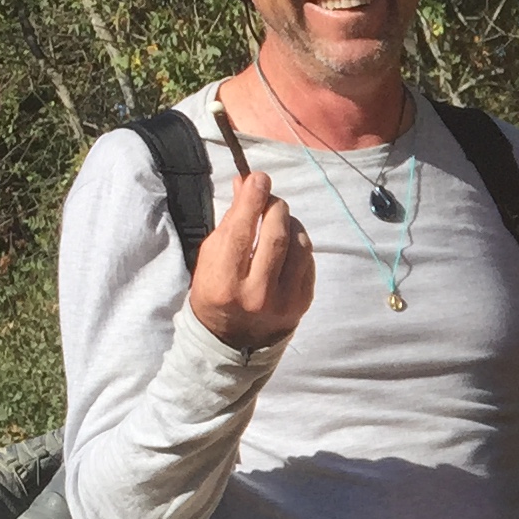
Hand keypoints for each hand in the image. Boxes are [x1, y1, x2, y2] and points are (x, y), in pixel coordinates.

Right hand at [188, 167, 314, 348]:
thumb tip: (246, 184)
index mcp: (224, 282)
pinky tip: (288, 243)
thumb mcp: (210, 259)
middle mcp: (256, 293)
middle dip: (274, 206)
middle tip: (269, 198)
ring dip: (291, 223)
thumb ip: (229, 222)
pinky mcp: (303, 302)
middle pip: (276, 234)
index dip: (252, 199)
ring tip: (278, 220)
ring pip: (299, 245)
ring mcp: (284, 300)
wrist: (233, 340)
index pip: (242, 231)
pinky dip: (299, 244)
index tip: (258, 177)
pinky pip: (308, 260)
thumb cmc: (215, 291)